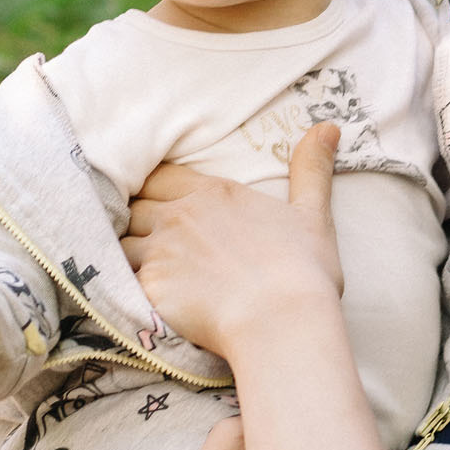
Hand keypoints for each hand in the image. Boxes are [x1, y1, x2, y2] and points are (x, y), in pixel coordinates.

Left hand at [121, 121, 345, 361]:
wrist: (282, 322)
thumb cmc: (303, 271)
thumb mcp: (313, 214)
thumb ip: (311, 169)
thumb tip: (329, 127)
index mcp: (214, 193)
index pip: (162, 177)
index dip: (155, 189)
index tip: (159, 204)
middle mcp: (180, 215)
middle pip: (136, 206)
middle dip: (137, 220)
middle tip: (149, 241)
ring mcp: (160, 251)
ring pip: (122, 241)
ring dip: (127, 252)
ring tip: (140, 270)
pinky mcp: (149, 287)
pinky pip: (120, 280)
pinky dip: (124, 286)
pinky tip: (134, 296)